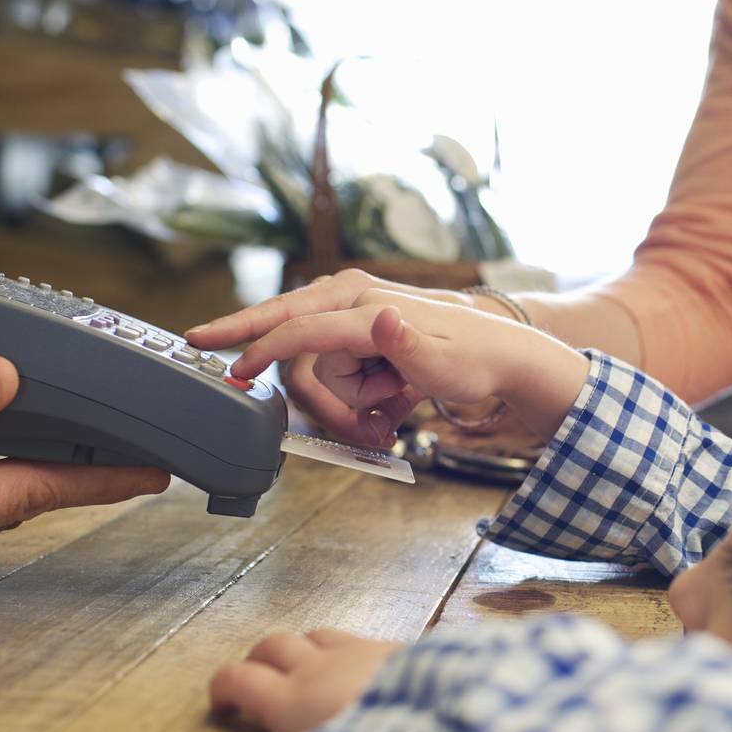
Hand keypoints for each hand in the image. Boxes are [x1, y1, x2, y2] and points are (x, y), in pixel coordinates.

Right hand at [208, 627, 402, 731]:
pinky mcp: (392, 646)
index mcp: (290, 699)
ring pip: (314, 634)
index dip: (221, 687)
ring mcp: (356, 650)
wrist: (442, 719)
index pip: (236, 678)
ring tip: (306, 669)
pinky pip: (354, 638)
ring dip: (302, 649)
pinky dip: (343, 651)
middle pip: (272, 645)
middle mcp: (317, 666)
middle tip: (259, 681)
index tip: (220, 702)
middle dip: (259, 660)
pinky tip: (356, 669)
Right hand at [211, 288, 588, 444]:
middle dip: (326, 401)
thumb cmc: (473, 358)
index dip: (260, 351)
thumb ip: (406, 345)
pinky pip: (341, 376)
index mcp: (367, 307)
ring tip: (399, 403)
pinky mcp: (360, 335)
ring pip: (326, 376)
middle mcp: (353, 302)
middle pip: (304, 358)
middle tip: (369, 429)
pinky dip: (365, 400)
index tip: (231, 371)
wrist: (499, 353)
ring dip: (356, 403)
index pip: (299, 330)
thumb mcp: (444, 362)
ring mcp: (355, 317)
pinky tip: (396, 401)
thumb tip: (381, 317)